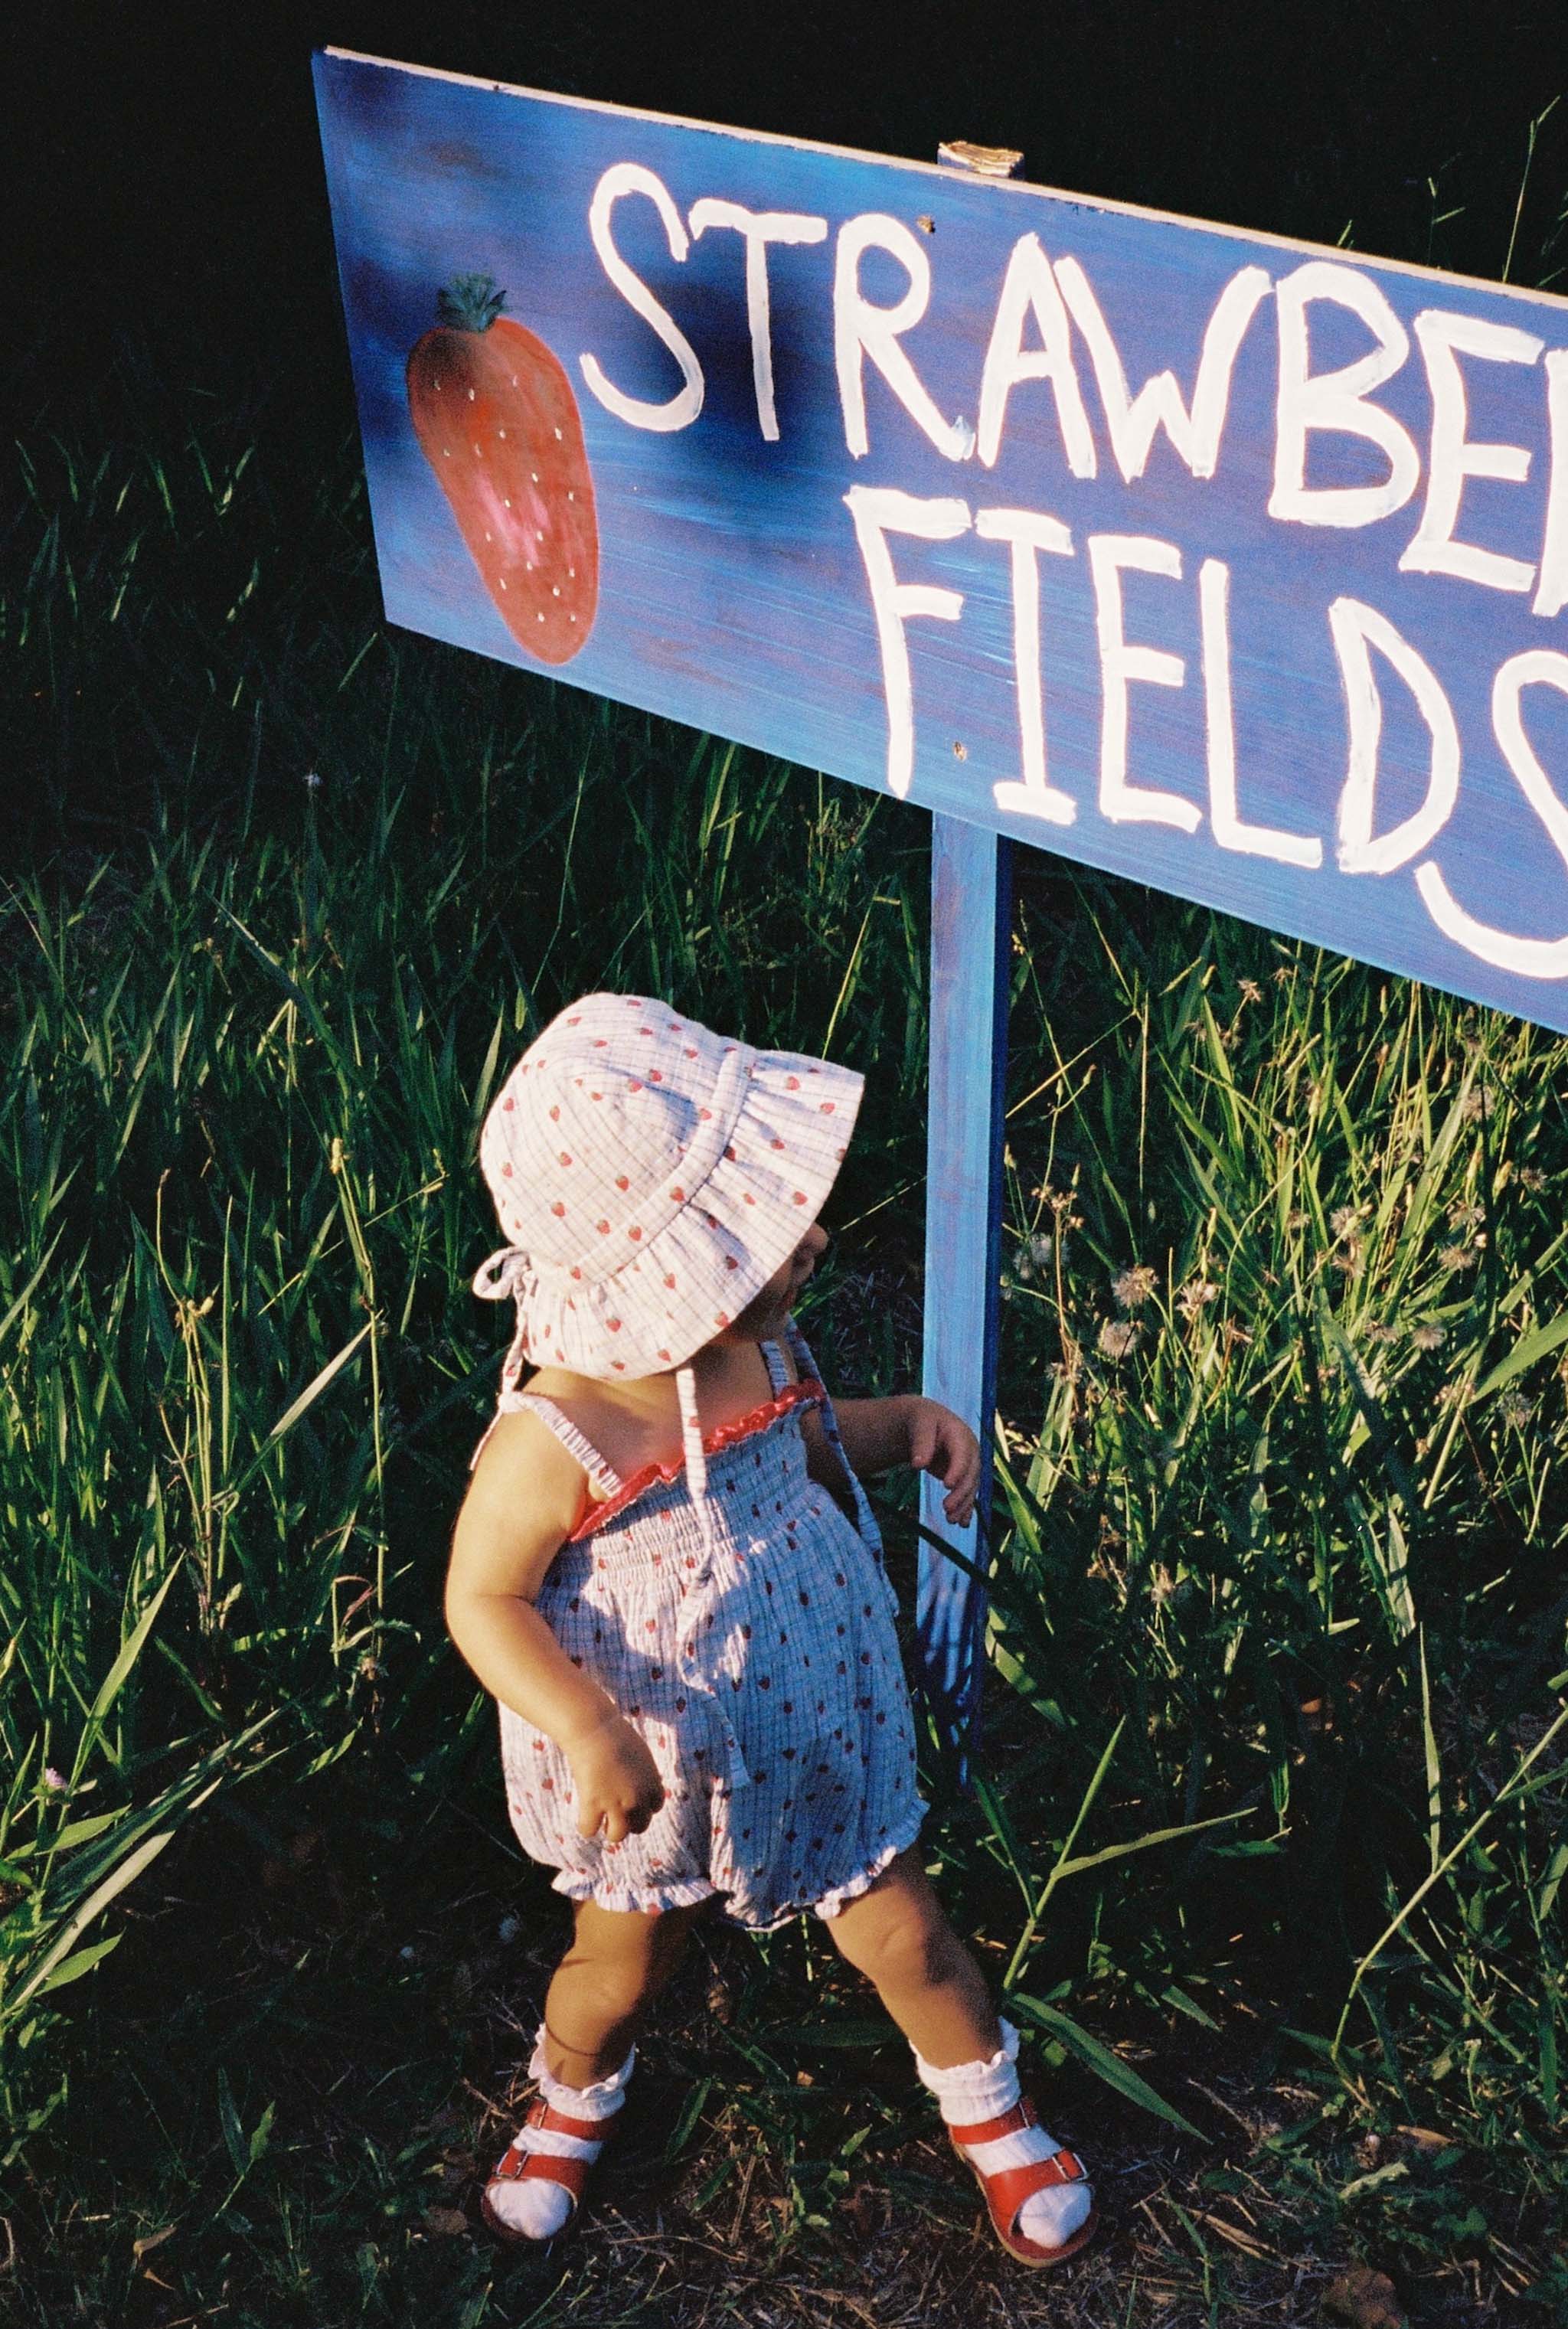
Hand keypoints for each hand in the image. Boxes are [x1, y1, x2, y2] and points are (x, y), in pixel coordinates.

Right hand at [562, 1709, 666, 1843]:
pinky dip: (585, 1827)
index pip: (654, 1808)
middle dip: (628, 1822)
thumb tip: (637, 1785)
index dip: (642, 1806)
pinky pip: (589, 1830)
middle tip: (614, 1814)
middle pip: (639, 1825)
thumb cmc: (615, 1734)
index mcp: (652, 1783)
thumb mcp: (640, 1754)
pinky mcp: (593, 1804)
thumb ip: (643, 1774)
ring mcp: (616, 1804)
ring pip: (617, 1835)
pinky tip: (583, 1817)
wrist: (595, 1729)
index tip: (630, 1802)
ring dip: (610, 1831)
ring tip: (601, 1820)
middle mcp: (638, 1798)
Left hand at [907, 1399, 981, 1527]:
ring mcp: (968, 1464)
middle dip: (961, 1493)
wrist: (926, 1422)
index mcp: (960, 1435)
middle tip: (946, 1508)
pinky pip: (967, 1493)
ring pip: (970, 1487)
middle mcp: (970, 1451)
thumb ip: (921, 1443)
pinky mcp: (963, 1476)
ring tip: (951, 1520)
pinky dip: (966, 1508)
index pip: (962, 1455)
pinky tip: (963, 1523)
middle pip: (970, 1475)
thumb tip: (918, 1464)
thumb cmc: (922, 1420)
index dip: (957, 1470)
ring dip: (963, 1505)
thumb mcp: (920, 1424)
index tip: (947, 1485)